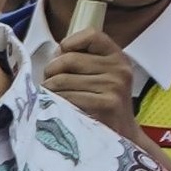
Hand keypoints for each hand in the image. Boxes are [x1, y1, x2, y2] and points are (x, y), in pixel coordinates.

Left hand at [41, 26, 147, 142]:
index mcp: (118, 58)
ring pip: (61, 80)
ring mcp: (114, 87)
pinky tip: (60, 108)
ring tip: (55, 98)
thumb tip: (55, 53)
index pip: (92, 35)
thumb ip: (81, 59)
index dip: (70, 42)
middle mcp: (119, 70)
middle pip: (67, 59)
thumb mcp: (100, 76)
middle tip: (52, 84)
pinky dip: (54, 103)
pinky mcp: (105, 105)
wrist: (120, 135)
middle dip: (51, 72)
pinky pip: (65, 97)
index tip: (63, 54)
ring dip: (49, 90)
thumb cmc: (101, 103)